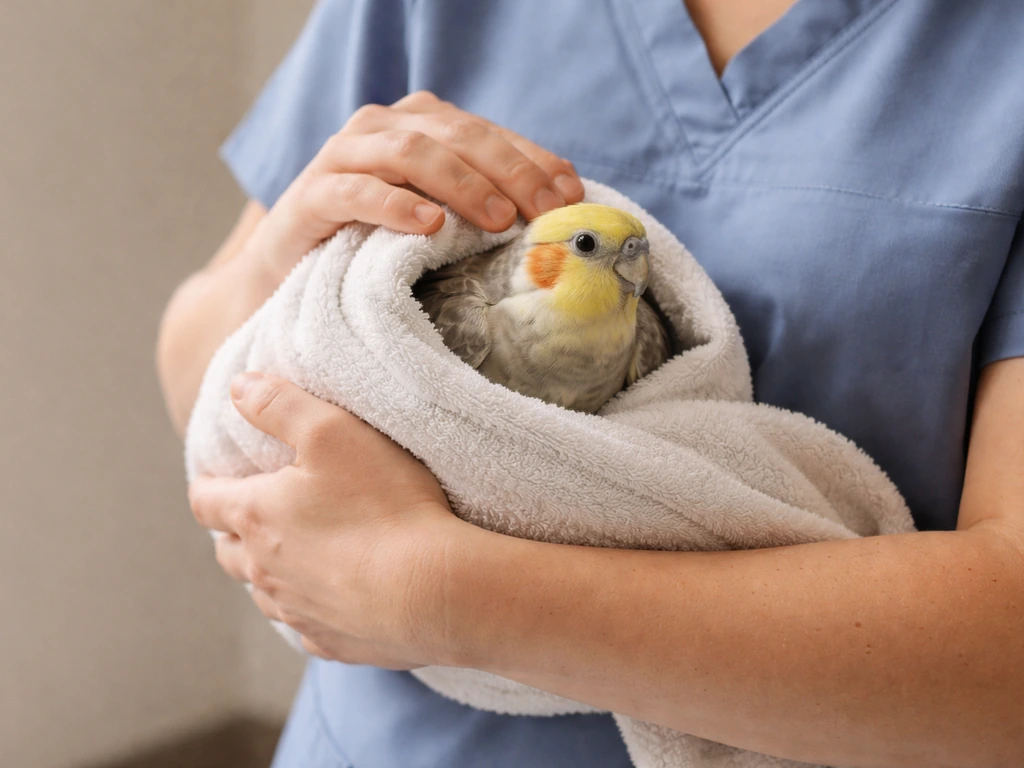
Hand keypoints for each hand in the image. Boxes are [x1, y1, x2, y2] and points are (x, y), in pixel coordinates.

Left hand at [188, 372, 468, 668]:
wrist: (432, 590)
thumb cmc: (384, 505)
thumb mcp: (333, 432)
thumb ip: (280, 404)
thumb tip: (239, 388)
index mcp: (256, 517)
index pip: (204, 501)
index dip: (209, 484)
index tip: (223, 476)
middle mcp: (263, 571)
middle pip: (227, 552)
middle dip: (235, 531)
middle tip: (261, 513)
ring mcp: (296, 612)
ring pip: (262, 593)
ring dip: (270, 572)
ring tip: (300, 554)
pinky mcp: (330, 642)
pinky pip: (305, 625)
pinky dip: (310, 606)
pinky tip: (336, 594)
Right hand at [252, 90, 584, 283]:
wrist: (289, 269)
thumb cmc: (375, 243)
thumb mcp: (436, 218)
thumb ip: (481, 201)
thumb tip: (555, 209)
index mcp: (419, 125)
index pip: (487, 133)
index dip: (533, 160)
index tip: (570, 196)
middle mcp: (382, 128)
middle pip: (456, 135)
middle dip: (509, 171)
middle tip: (543, 211)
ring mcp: (343, 157)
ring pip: (410, 153)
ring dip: (461, 184)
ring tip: (496, 220)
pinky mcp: (312, 195)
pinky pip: (356, 191)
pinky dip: (395, 205)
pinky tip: (428, 226)